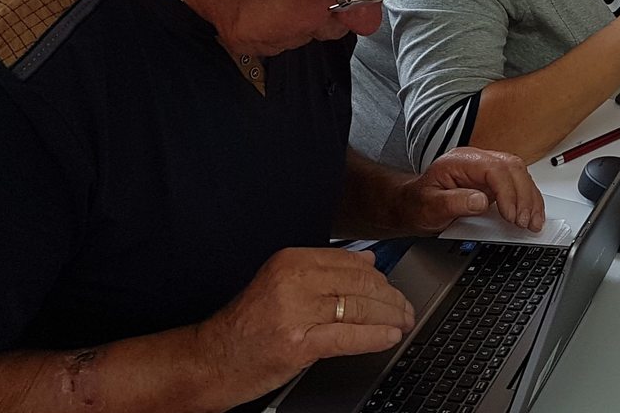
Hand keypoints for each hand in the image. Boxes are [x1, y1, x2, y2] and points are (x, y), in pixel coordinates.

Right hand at [201, 248, 414, 400]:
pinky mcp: (298, 343)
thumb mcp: (282, 286)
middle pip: (359, 284)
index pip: (350, 262)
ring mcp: (295, 312)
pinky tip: (390, 337)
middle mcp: (293, 281)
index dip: (380, 277)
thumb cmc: (247, 326)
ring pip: (358, 308)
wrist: (212, 360)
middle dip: (391, 298)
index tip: (394, 288)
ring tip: (404, 323)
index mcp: (290, 261)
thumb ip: (324, 270)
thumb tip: (368, 260)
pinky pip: (348, 336)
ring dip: (389, 317)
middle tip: (406, 308)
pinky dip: (375, 336)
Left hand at [401, 148, 545, 232]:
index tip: (510, 215)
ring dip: (531, 199)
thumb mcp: (429, 206)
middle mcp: (477, 161)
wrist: (412, 205)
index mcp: (461, 160)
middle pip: (512, 168)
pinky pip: (518, 185)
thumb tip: (481, 201)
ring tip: (533, 222)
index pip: (494, 168)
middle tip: (524, 222)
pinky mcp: (494, 182)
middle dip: (524, 196)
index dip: (507, 191)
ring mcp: (487, 170)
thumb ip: (453, 202)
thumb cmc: (418, 203)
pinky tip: (531, 215)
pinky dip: (528, 200)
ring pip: (520, 175)